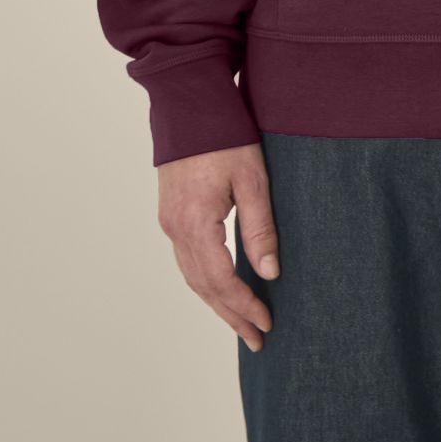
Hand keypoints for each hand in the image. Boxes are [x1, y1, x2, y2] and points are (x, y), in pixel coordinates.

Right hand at [156, 141, 279, 351]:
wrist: (188, 101)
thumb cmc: (225, 134)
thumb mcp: (252, 178)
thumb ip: (260, 227)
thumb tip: (270, 272)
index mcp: (196, 222)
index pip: (221, 281)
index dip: (244, 305)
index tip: (267, 323)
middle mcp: (176, 228)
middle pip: (203, 287)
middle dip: (231, 315)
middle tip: (257, 339)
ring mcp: (170, 221)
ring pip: (192, 277)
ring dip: (217, 303)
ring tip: (242, 322)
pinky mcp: (171, 213)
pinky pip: (187, 260)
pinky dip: (205, 281)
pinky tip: (221, 288)